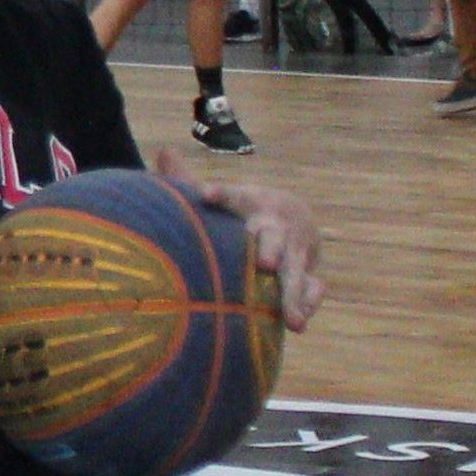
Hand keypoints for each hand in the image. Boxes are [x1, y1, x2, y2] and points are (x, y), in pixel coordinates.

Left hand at [152, 151, 325, 329]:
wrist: (294, 215)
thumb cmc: (246, 210)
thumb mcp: (226, 194)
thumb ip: (190, 181)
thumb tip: (163, 152)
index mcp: (253, 204)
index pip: (235, 196)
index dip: (222, 195)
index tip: (206, 195)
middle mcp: (276, 227)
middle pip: (274, 238)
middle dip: (271, 249)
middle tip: (266, 264)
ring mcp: (295, 250)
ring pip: (296, 272)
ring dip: (294, 294)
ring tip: (292, 320)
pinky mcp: (307, 270)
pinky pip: (312, 287)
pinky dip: (307, 303)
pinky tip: (298, 323)